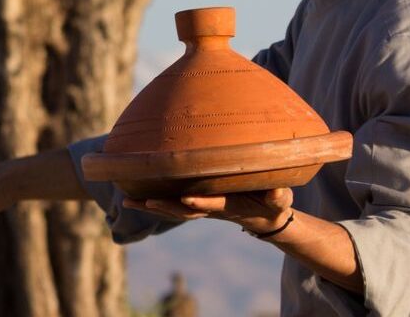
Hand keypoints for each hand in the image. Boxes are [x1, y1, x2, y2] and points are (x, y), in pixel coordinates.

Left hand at [122, 187, 293, 235]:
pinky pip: (173, 201)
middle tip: (144, 203)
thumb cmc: (274, 205)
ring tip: (127, 202)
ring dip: (152, 205)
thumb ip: (279, 196)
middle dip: (165, 206)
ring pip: (174, 207)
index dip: (201, 202)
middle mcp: (211, 207)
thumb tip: (276, 192)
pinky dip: (154, 200)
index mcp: (230, 206)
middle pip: (185, 210)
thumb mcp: (281, 202)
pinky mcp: (199, 200)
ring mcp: (203, 205)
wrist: (266, 217)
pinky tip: (134, 197)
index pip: (213, 204)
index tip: (186, 198)